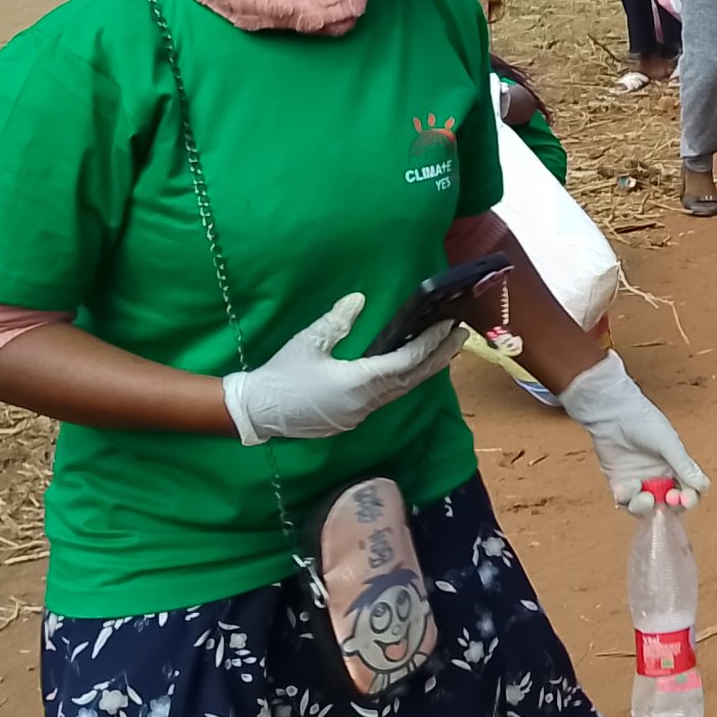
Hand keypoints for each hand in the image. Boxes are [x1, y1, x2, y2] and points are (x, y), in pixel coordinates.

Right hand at [220, 295, 461, 445]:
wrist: (255, 413)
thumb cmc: (280, 376)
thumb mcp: (307, 343)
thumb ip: (337, 321)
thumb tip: (359, 299)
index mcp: (357, 384)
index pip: (406, 363)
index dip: (430, 344)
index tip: (448, 325)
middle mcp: (365, 403)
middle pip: (412, 379)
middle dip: (439, 356)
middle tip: (461, 335)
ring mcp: (360, 413)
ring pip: (402, 390)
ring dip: (425, 369)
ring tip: (445, 349)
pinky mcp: (352, 417)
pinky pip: (389, 397)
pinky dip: (406, 380)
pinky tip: (413, 368)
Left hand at [557, 352, 711, 512]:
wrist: (613, 414)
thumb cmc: (644, 422)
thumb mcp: (668, 443)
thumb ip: (683, 465)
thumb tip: (702, 486)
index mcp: (675, 466)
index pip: (688, 489)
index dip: (690, 498)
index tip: (687, 499)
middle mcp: (658, 477)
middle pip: (669, 503)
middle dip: (670, 507)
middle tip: (667, 502)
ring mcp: (639, 482)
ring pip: (646, 507)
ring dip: (647, 507)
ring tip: (645, 498)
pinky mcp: (619, 484)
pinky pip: (625, 501)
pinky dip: (628, 499)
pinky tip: (627, 487)